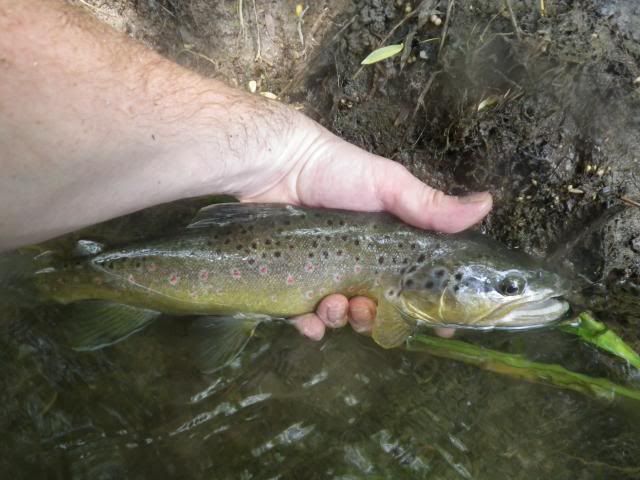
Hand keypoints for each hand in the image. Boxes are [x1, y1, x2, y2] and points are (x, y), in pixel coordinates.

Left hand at [238, 112, 492, 339]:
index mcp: (389, 246)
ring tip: (334, 304)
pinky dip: (309, 325)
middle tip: (367, 308)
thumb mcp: (388, 185)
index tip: (440, 326)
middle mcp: (360, 264)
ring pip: (342, 316)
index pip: (416, 284)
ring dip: (343, 319)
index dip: (429, 308)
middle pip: (378, 308)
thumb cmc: (336, 172)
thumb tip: (487, 204)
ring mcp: (326, 274)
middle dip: (376, 317)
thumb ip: (429, 205)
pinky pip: (304, 316)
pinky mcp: (294, 280)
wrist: (277, 166)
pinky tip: (308, 321)